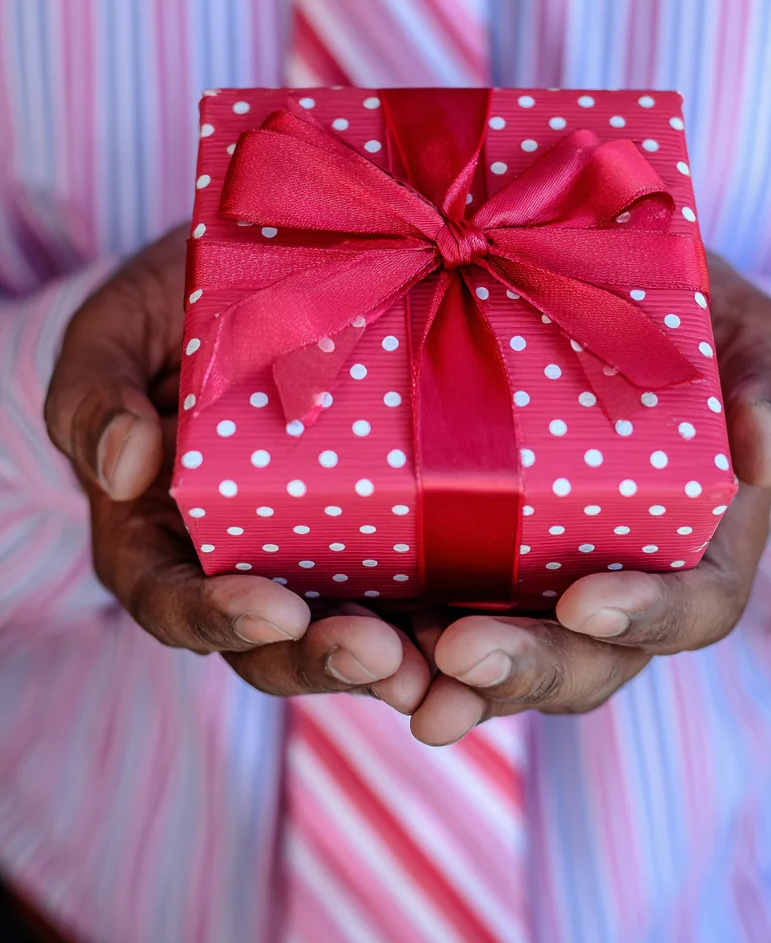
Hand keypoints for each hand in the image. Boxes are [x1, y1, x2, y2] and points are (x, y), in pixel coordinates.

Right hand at [45, 227, 430, 710]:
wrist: (255, 271)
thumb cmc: (166, 307)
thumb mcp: (112, 334)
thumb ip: (94, 395)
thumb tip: (124, 469)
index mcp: (159, 535)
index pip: (174, 601)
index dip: (219, 617)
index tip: (274, 609)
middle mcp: (242, 561)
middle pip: (275, 642)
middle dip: (327, 660)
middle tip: (382, 659)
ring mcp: (320, 552)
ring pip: (357, 632)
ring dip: (404, 662)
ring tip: (452, 671)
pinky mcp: (389, 528)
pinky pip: (421, 583)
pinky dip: (457, 610)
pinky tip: (504, 620)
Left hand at [409, 254, 770, 743]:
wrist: (622, 322)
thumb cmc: (703, 341)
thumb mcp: (755, 346)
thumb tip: (766, 443)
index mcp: (696, 551)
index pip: (689, 609)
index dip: (645, 616)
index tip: (588, 599)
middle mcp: (611, 588)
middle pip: (580, 662)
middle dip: (521, 668)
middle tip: (459, 656)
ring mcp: (532, 585)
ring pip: (493, 661)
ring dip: (435, 677)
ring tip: (379, 668)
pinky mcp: (460, 561)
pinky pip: (423, 617)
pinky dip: (382, 632)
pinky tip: (331, 628)